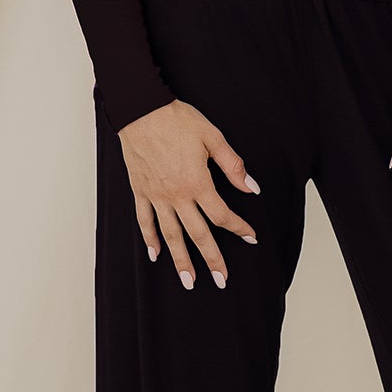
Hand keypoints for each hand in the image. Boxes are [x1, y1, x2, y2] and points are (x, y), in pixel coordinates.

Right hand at [117, 99, 260, 289]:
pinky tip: (155, 254)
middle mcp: (177, 195)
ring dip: (180, 259)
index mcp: (197, 182)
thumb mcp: (212, 137)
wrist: (140, 109)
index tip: (251, 238)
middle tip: (221, 280)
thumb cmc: (177, 120)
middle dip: (212, 259)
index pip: (222, 214)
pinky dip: (149, 239)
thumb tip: (251, 188)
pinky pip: (145, 220)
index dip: (239, 228)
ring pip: (170, 234)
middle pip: (198, 234)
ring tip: (189, 281)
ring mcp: (156, 196)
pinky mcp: (140, 191)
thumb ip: (232, 166)